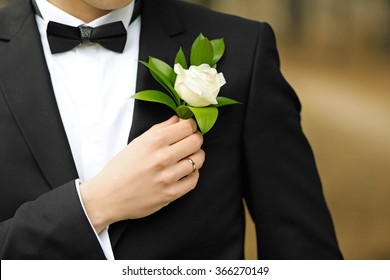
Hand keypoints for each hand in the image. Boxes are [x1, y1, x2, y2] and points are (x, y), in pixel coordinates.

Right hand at [80, 116, 204, 232]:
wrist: (108, 196)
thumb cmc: (121, 168)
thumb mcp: (137, 143)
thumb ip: (160, 129)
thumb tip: (178, 119)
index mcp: (153, 142)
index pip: (187, 127)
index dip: (191, 125)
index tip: (189, 128)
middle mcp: (162, 158)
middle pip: (196, 142)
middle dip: (196, 139)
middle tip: (191, 142)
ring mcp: (167, 177)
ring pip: (198, 160)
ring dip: (196, 156)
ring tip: (188, 157)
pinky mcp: (170, 194)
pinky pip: (193, 180)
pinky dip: (193, 174)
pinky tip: (186, 172)